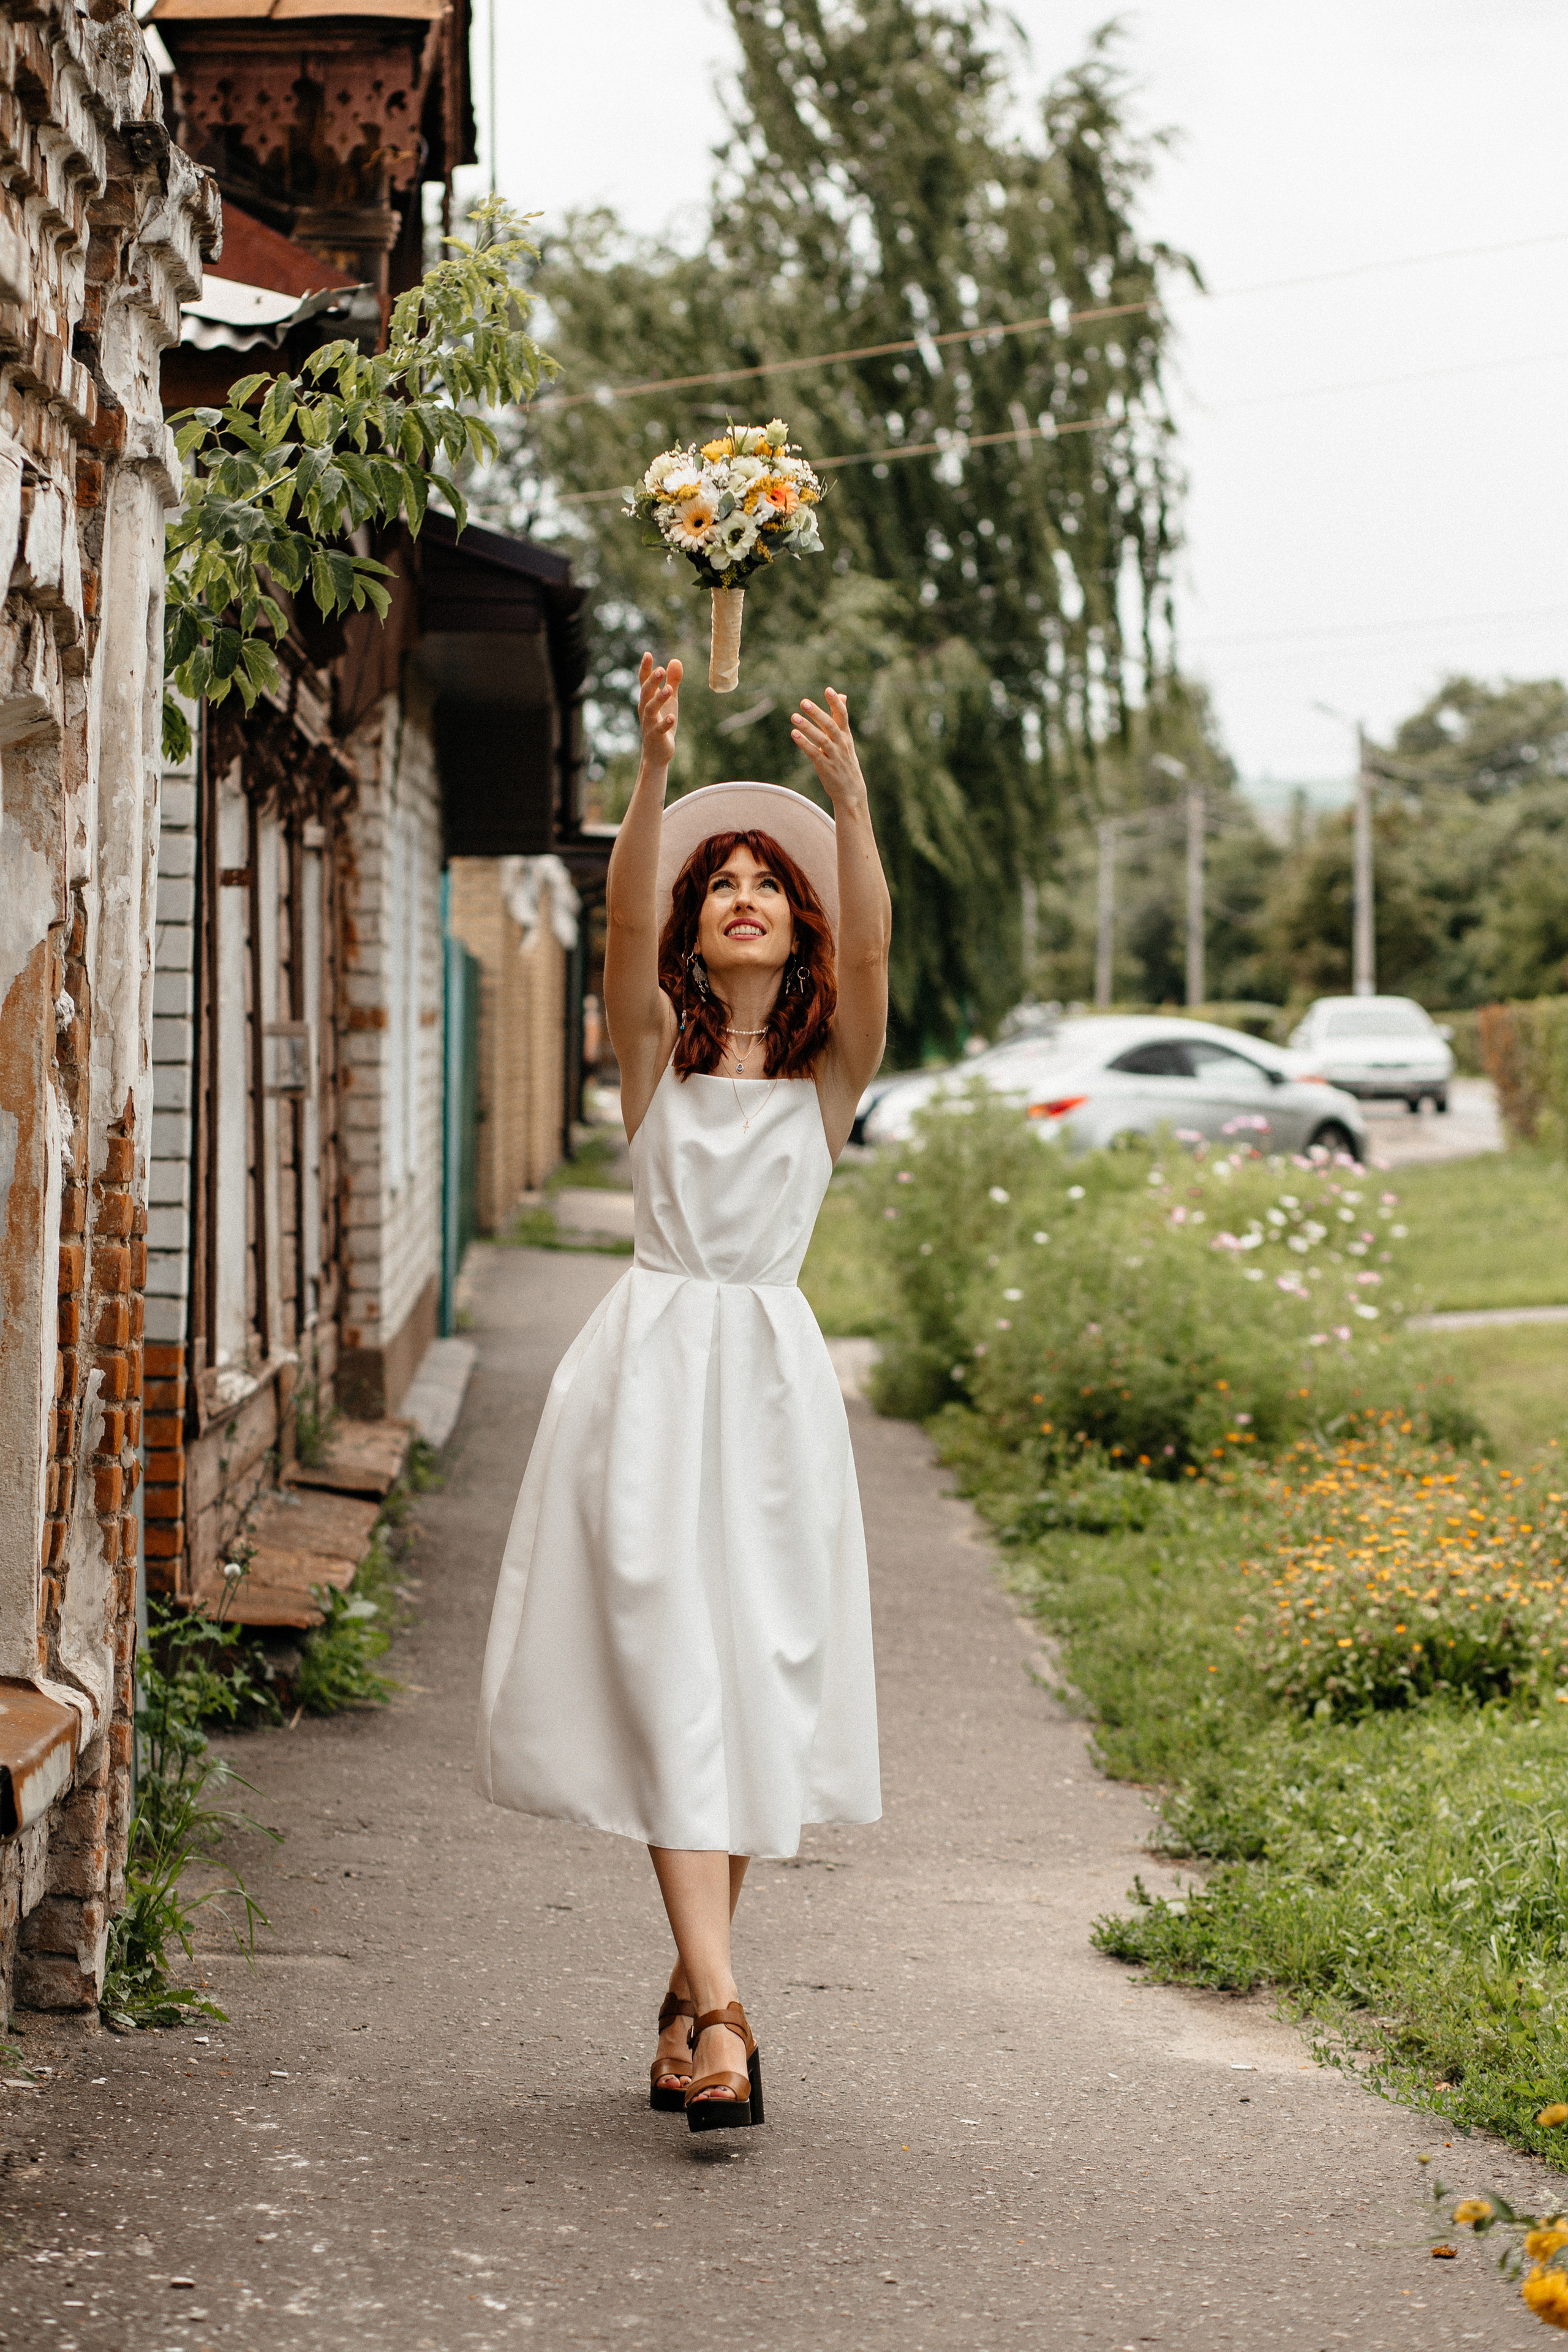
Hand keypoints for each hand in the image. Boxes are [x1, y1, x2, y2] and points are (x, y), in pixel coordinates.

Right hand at [638, 652, 681, 767]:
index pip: (644, 681)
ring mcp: (649, 724)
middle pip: (646, 693)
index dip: (645, 668)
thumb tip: (675, 660)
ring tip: (668, 689)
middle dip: (652, 681)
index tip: (648, 654)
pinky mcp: (656, 736)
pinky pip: (659, 729)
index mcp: (647, 700)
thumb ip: (672, 681)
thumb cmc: (661, 723)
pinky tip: (671, 717)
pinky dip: (665, 723)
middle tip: (660, 669)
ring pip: (651, 710)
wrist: (656, 753)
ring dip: (659, 699)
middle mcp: (645, 710)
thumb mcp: (669, 700)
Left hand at [791, 689, 865, 806]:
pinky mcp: (825, 767)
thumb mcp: (846, 738)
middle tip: (804, 702)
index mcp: (846, 736)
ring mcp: (834, 756)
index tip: (828, 690)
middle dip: (817, 713)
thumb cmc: (845, 761)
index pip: (842, 716)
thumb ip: (840, 717)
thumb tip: (842, 695)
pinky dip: (804, 743)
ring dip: (807, 727)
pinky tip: (794, 734)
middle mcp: (841, 744)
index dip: (836, 703)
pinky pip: (814, 753)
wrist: (851, 791)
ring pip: (821, 739)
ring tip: (794, 716)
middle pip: (830, 725)